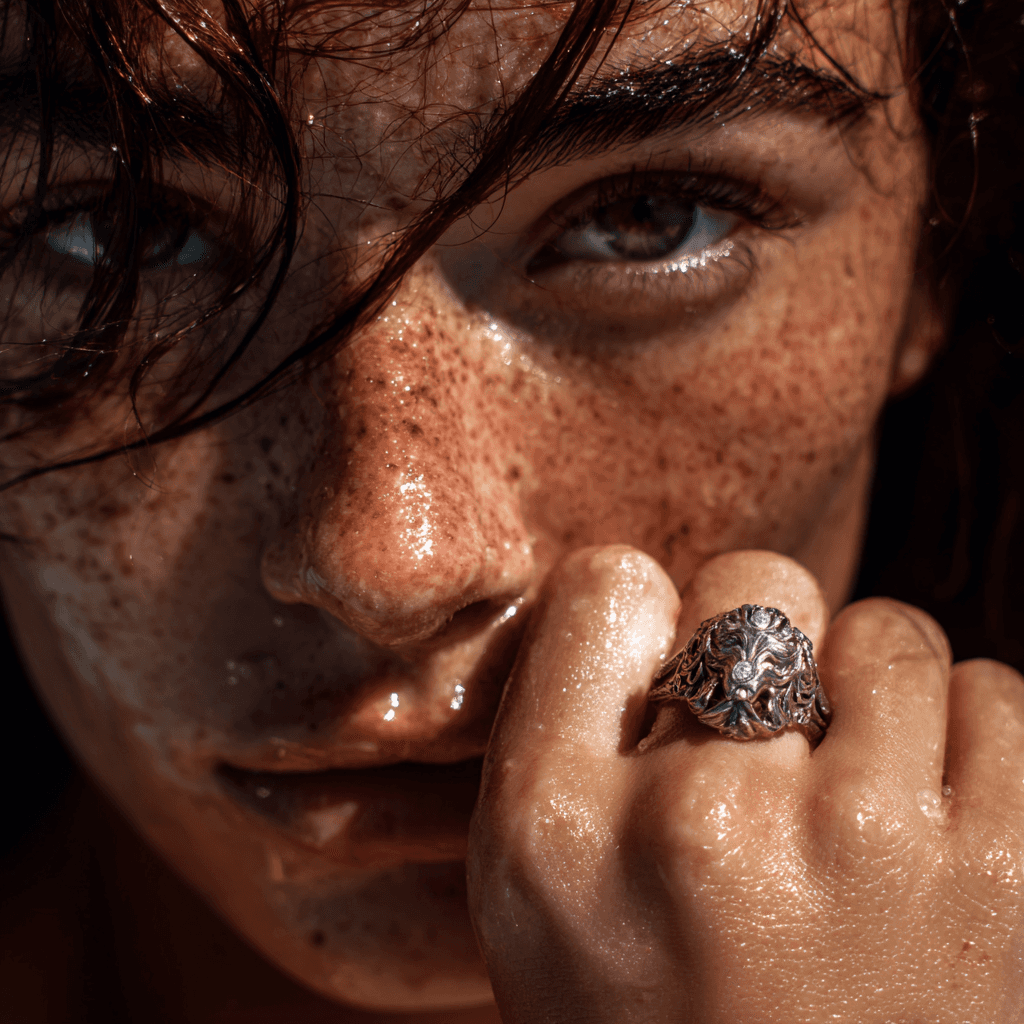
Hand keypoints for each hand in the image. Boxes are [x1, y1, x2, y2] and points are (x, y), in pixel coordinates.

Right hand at [467, 547, 1023, 1023]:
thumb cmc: (659, 1023)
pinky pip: (993, 696)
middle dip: (760, 645)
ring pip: (887, 632)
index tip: (666, 676)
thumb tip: (657, 596)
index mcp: (561, 825)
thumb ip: (566, 725)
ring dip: (868, 694)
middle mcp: (705, 824)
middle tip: (760, 743)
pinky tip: (924, 824)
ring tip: (847, 793)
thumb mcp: (537, 892)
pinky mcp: (1010, 878)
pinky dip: (962, 741)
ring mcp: (868, 847)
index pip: (608, 587)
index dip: (646, 619)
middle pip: (755, 584)